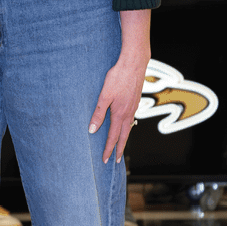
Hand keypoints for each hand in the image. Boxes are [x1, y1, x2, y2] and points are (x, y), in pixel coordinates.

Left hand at [89, 9, 150, 163]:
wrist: (134, 64)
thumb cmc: (117, 77)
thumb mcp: (104, 95)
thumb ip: (98, 113)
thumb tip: (92, 130)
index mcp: (120, 114)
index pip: (113, 136)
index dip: (109, 149)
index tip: (106, 160)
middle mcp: (129, 114)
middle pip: (123, 136)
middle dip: (118, 149)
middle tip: (116, 161)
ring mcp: (133, 108)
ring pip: (128, 128)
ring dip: (123, 139)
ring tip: (119, 147)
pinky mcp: (135, 101)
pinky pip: (131, 119)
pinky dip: (127, 128)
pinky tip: (125, 126)